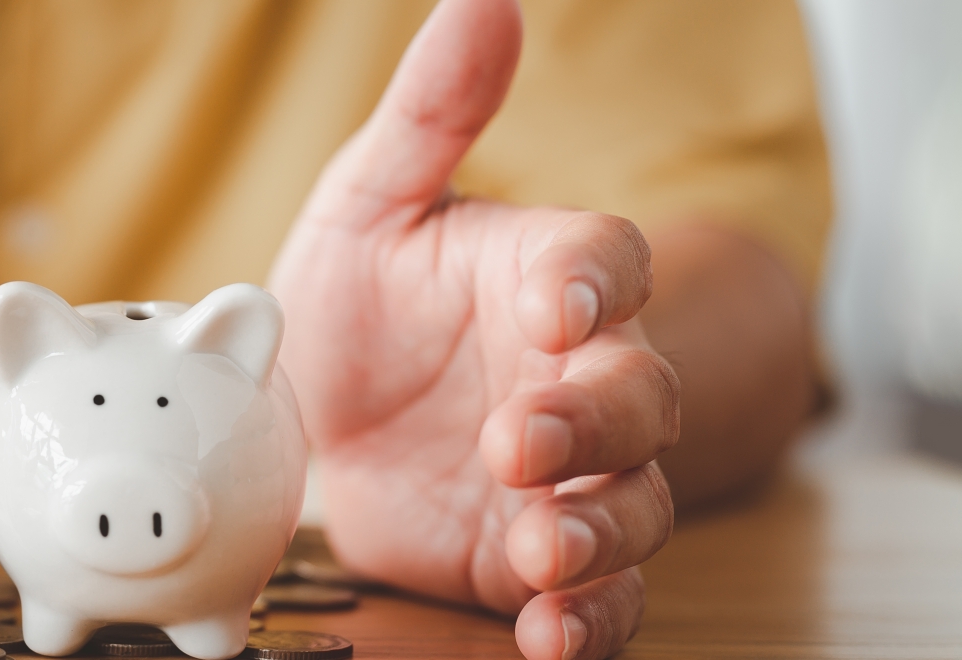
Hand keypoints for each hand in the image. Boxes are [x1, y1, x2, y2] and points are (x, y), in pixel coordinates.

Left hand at [268, 1, 675, 657]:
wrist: (323, 419)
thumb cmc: (361, 299)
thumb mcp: (370, 202)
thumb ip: (430, 114)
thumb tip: (483, 4)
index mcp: (548, 277)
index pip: (608, 261)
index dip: (596, 278)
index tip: (557, 298)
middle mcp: (579, 375)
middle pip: (638, 392)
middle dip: (592, 418)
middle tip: (518, 439)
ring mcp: (571, 475)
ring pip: (633, 503)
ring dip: (597, 528)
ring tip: (542, 547)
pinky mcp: (537, 554)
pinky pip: (596, 594)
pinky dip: (586, 620)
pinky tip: (550, 634)